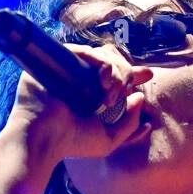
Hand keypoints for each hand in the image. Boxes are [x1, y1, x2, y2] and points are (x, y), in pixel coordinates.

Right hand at [2, 42, 153, 163]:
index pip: (116, 78)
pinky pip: (82, 51)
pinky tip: (103, 78)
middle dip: (124, 76)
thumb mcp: (109, 139)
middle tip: (119, 95)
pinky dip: (98, 60)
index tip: (148, 74)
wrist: (44, 137)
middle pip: (111, 64)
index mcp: (91, 97)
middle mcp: (80, 81)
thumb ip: (129, 122)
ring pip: (100, 56)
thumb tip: (140, 97)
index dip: (133, 74)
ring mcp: (68, 70)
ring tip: (110, 92)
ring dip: (114, 71)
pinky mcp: (55, 61)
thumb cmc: (73, 143)